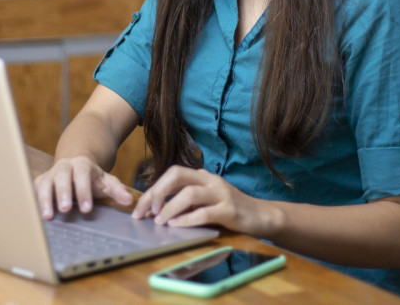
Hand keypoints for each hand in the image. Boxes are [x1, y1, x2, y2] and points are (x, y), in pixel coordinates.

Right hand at [33, 156, 133, 219]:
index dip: (84, 191)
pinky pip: (33, 191)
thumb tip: (129, 201)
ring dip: (44, 199)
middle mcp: (63, 167)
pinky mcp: (39, 183)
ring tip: (47, 217)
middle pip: (61, 177)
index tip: (87, 209)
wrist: (74, 167)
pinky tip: (32, 216)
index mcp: (82, 165)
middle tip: (66, 209)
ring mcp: (49, 174)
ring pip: (44, 183)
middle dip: (63, 192)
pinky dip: (32, 202)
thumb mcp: (106, 181)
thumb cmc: (92, 178)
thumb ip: (117, 190)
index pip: (83, 175)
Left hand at [131, 166, 278, 235]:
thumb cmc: (229, 210)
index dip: (153, 189)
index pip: (172, 174)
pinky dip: (187, 219)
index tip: (139, 208)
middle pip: (177, 175)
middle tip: (146, 212)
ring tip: (159, 221)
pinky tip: (176, 226)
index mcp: (201, 176)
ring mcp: (221, 193)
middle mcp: (210, 180)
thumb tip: (155, 211)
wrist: (261, 216)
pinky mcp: (229, 210)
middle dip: (157, 193)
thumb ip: (185, 202)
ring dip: (170, 207)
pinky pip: (204, 212)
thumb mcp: (205, 201)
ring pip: (189, 193)